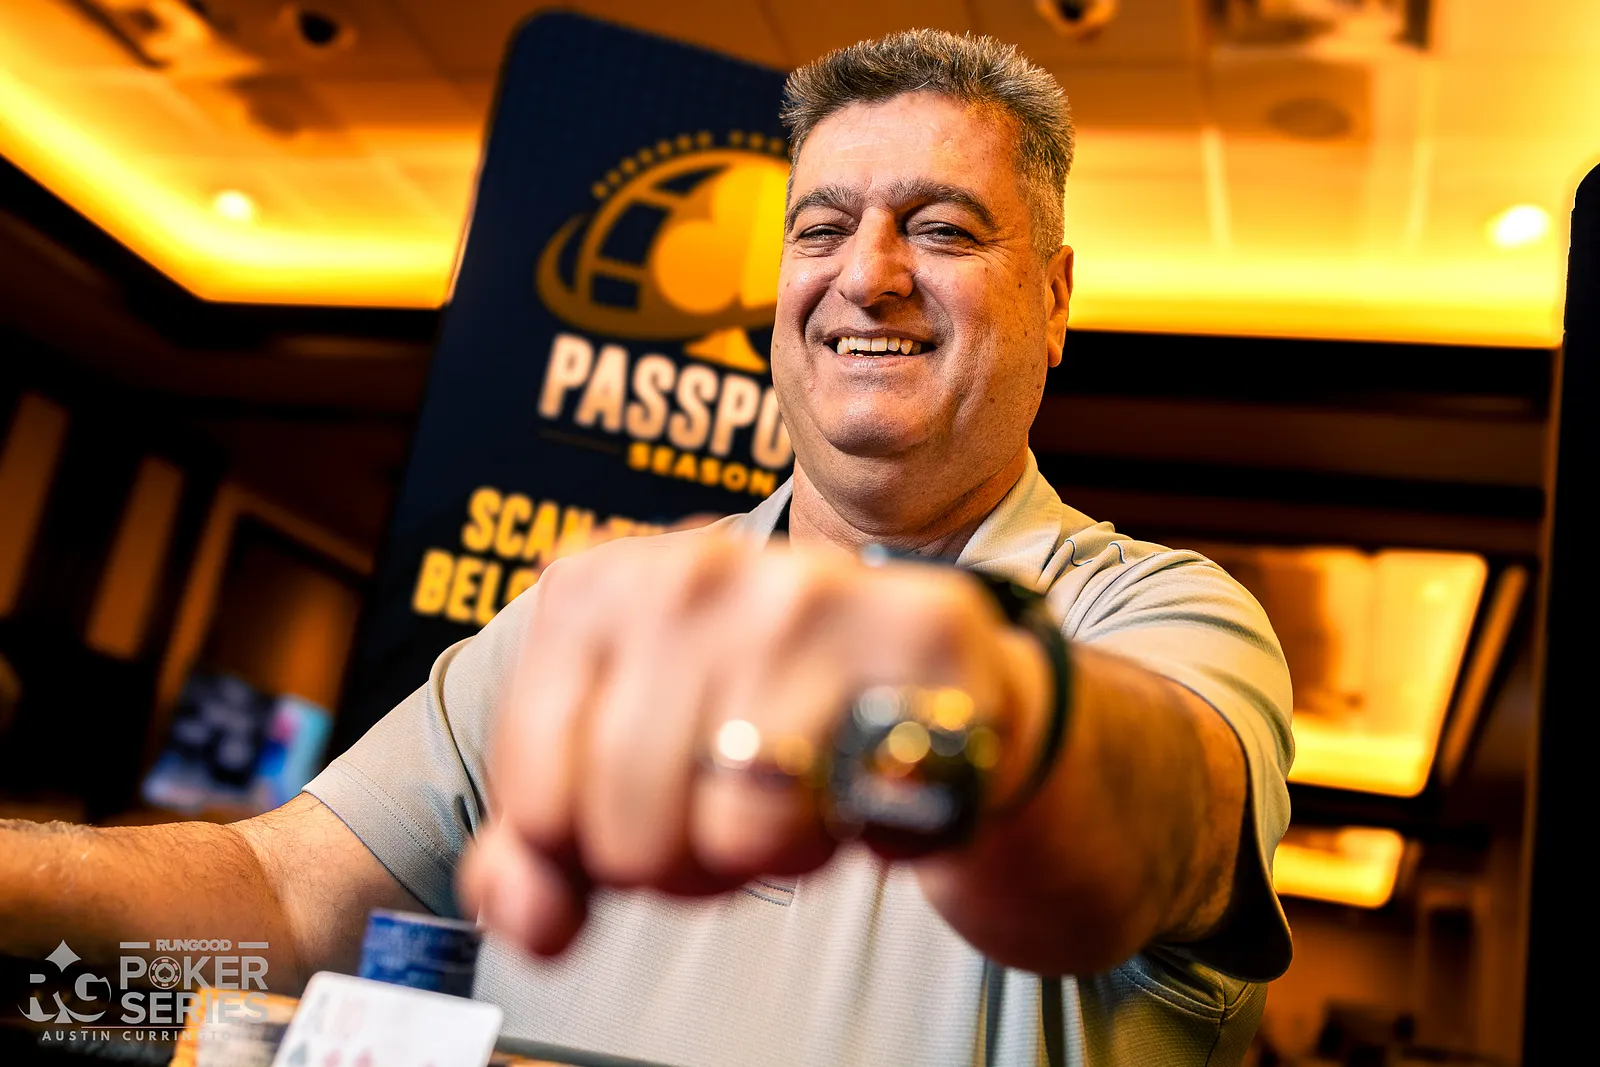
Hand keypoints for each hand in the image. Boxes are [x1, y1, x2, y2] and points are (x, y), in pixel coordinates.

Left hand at [456, 531, 1050, 955]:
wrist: (924, 679)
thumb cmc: (758, 719)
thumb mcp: (617, 773)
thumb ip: (538, 852)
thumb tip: (532, 921)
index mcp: (595, 584)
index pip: (537, 802)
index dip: (590, 851)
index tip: (643, 814)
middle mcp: (692, 568)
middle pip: (628, 828)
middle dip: (678, 866)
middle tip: (726, 818)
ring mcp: (806, 590)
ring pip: (735, 829)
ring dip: (768, 858)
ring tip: (795, 801)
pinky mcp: (916, 632)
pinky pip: (853, 811)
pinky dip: (859, 837)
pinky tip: (864, 788)